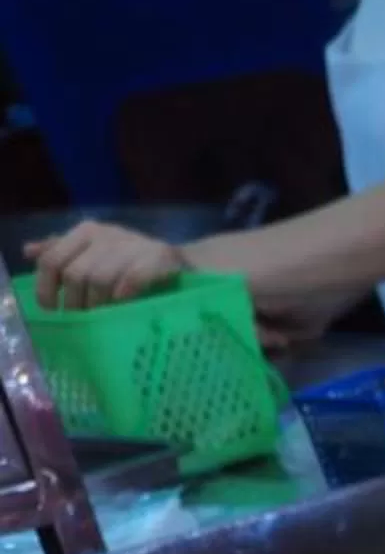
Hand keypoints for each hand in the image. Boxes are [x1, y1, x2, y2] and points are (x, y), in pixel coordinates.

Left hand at [24, 221, 185, 309]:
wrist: (185, 263)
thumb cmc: (133, 262)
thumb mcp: (94, 252)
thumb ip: (63, 252)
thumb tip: (29, 252)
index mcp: (86, 232)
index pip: (52, 259)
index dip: (46, 287)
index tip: (52, 309)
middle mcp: (106, 235)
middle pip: (75, 274)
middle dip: (75, 303)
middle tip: (82, 321)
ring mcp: (133, 245)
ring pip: (100, 279)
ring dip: (99, 305)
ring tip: (102, 320)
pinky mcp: (160, 256)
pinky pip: (134, 279)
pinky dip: (125, 295)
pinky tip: (124, 306)